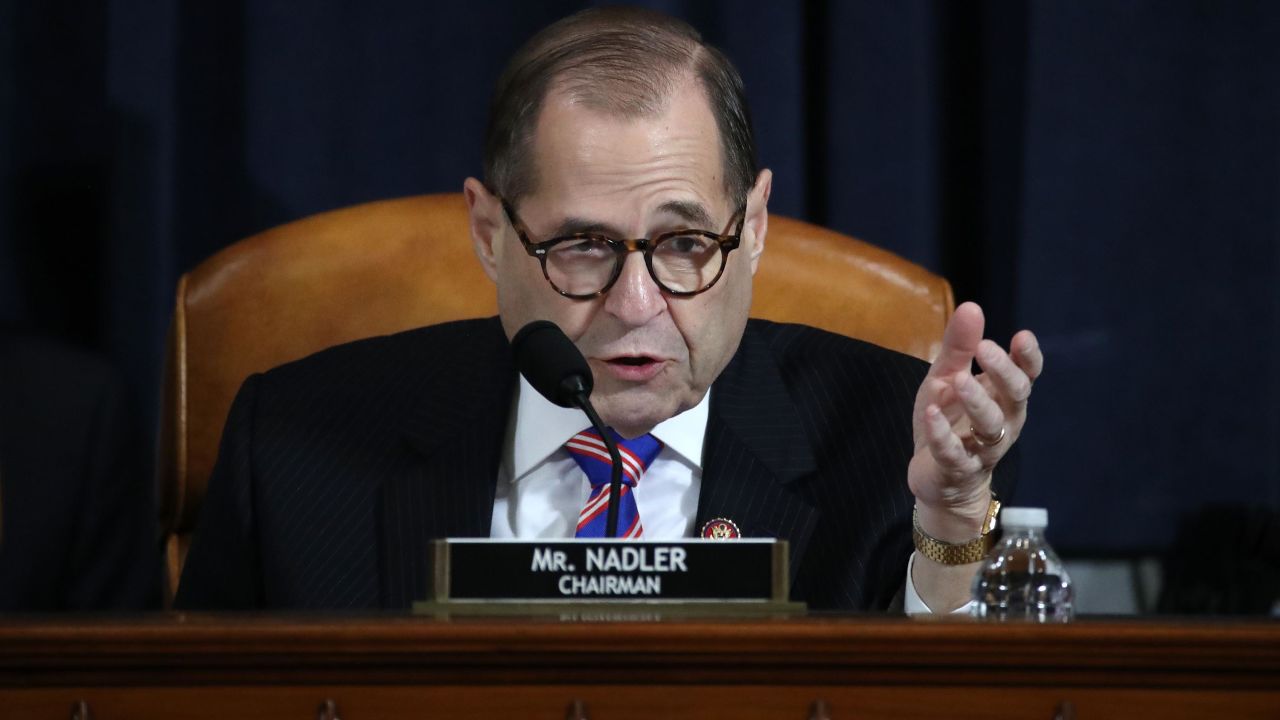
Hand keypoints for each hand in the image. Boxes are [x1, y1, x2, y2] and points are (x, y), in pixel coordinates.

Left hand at [907, 302, 1042, 539]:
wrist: (936, 476)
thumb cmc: (950, 419)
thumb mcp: (948, 377)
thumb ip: (959, 347)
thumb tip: (972, 306)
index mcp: (1003, 396)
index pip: (1027, 375)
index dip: (1028, 357)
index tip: (1022, 336)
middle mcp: (1003, 421)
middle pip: (1015, 396)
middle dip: (1003, 372)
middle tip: (985, 348)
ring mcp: (982, 447)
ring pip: (990, 426)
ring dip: (977, 401)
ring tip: (959, 381)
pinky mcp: (958, 468)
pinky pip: (953, 452)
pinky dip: (943, 434)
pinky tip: (933, 413)